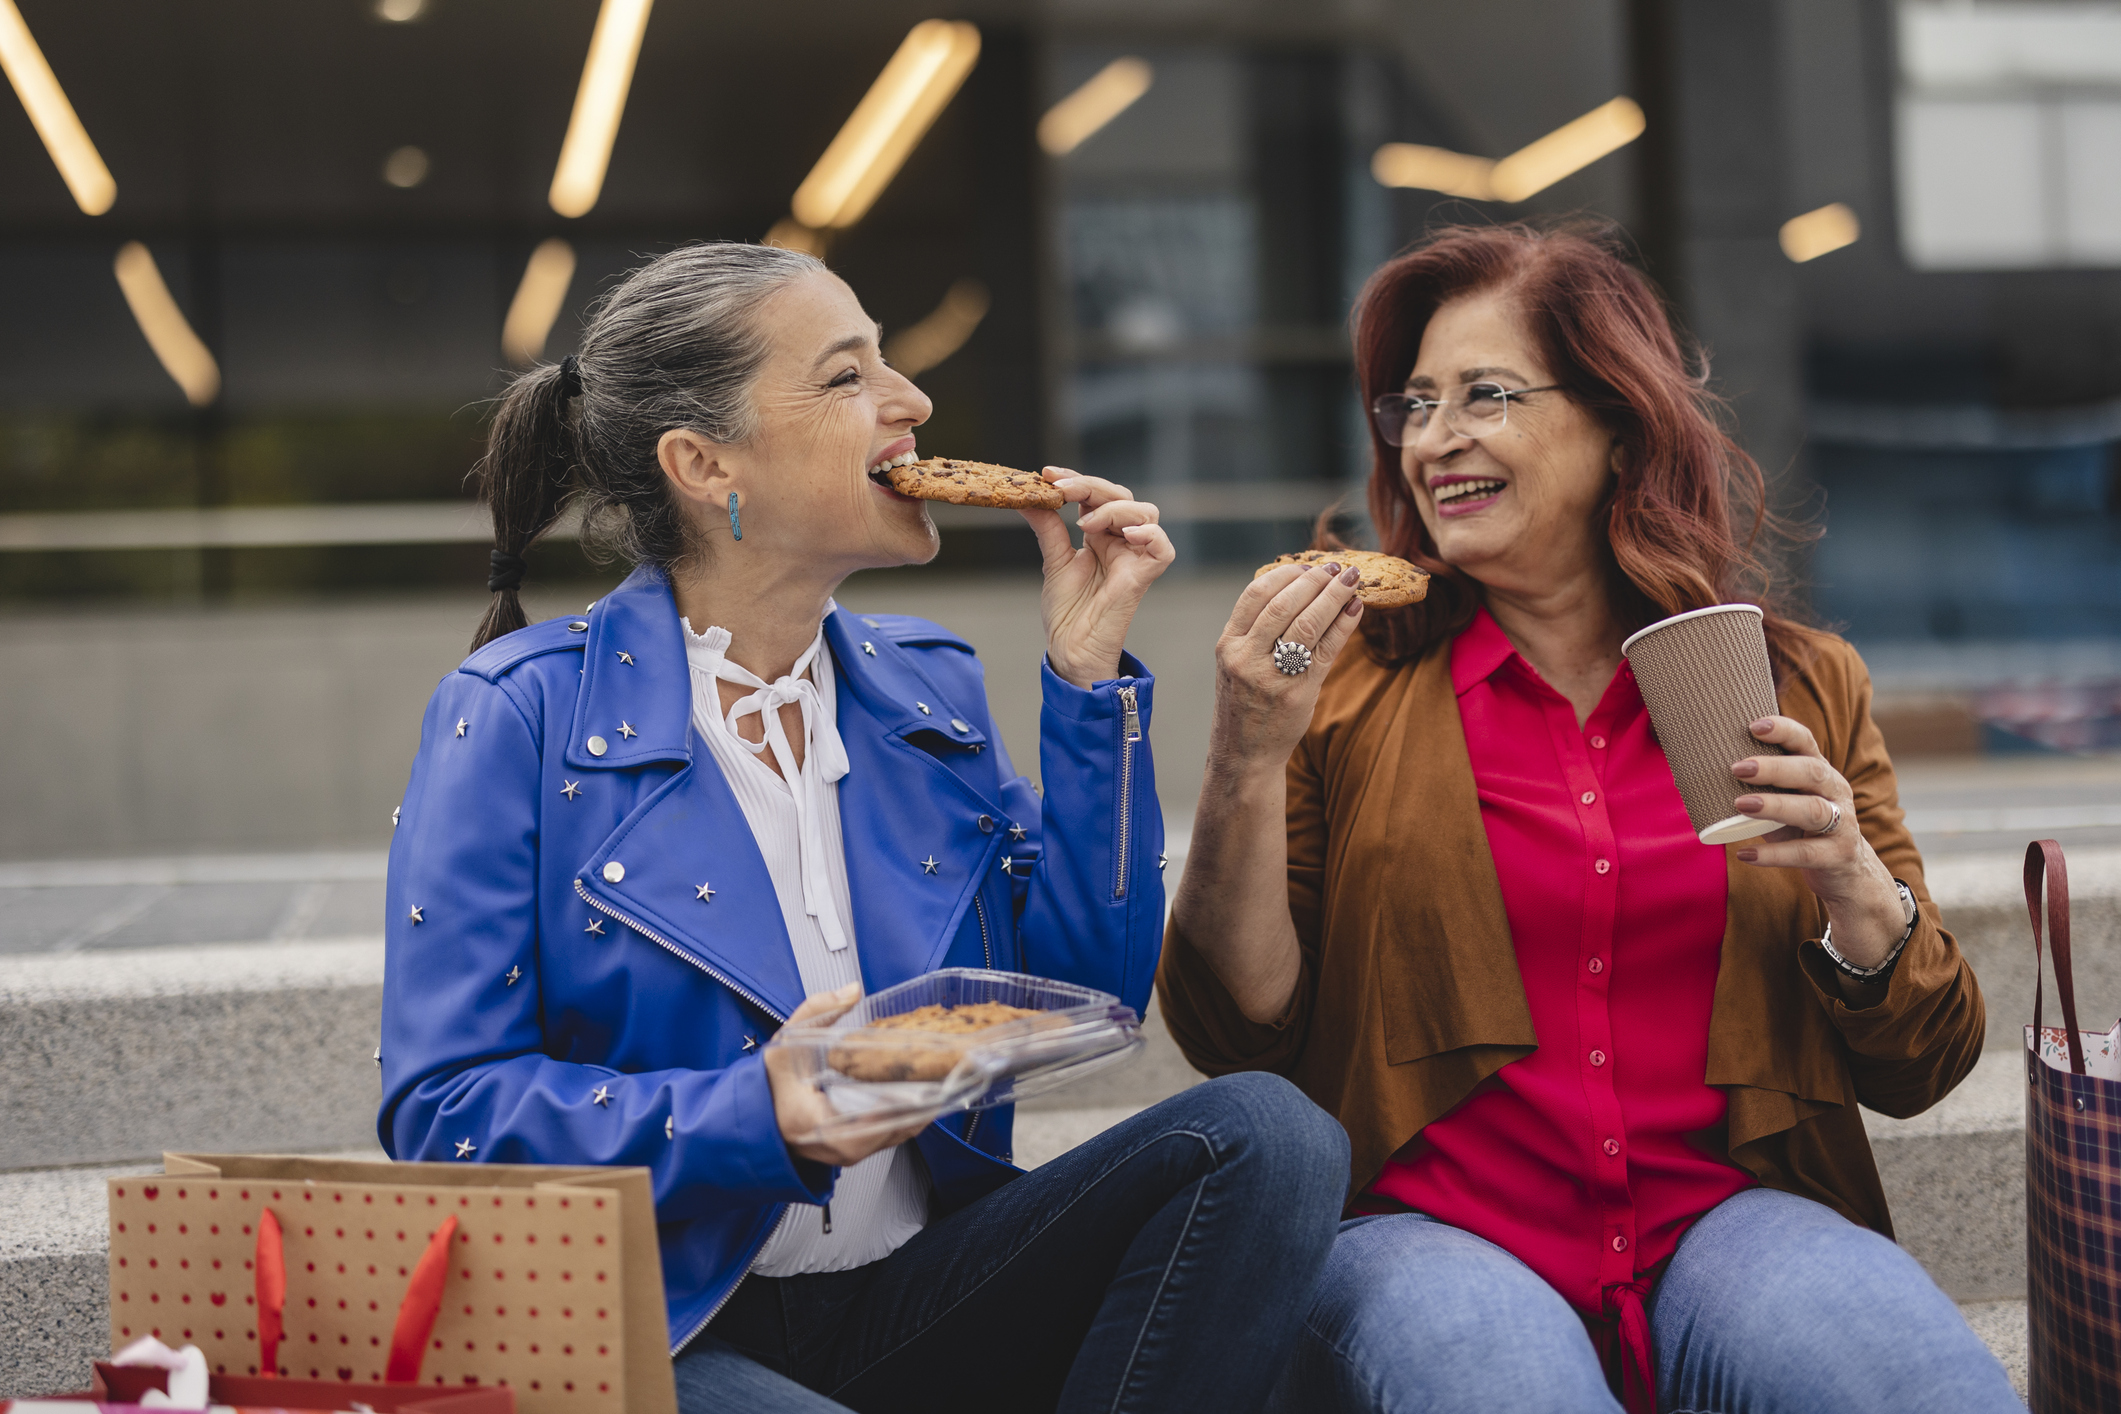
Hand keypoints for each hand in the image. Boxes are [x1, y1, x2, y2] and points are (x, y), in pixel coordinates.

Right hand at [763, 983, 930, 1167]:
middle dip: (928, 1096)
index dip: (918, 1093)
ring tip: (942, 1075)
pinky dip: (907, 1113)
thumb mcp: (786, 1045)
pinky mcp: (855, 1150)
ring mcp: (850, 1153)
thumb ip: (817, 1013)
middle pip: (903, 1124)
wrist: (750, 1122)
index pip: (886, 1115)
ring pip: (901, 1131)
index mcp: (825, 1125)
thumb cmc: (765, 1091)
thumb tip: (851, 991)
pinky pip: (891, 1133)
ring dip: (922, 1105)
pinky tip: (920, 1091)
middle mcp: (843, 1147)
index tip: (938, 1071)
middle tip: (949, 1067)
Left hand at [1023, 468, 1175, 689]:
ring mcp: (1134, 557)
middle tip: (1061, 489)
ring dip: (1114, 509)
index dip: (1077, 480)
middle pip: (1122, 496)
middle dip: (1091, 486)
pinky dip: (1149, 535)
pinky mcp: (1143, 577)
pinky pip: (1162, 548)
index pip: (1097, 495)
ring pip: (1145, 513)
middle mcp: (1121, 542)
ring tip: (1084, 525)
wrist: (1070, 649)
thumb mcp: (1054, 561)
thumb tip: (1029, 496)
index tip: (1048, 474)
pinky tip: (1125, 534)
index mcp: (1100, 535)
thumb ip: (1048, 527)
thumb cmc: (1067, 612)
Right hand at [1207, 562, 1366, 773]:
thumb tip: (1300, 590)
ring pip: (1306, 622)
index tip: (1306, 565)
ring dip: (1333, 596)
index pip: (1255, 595)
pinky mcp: (1298, 692)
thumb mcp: (1237, 663)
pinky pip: (1326, 649)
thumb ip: (1257, 631)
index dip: (1285, 574)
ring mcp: (1271, 675)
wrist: (1243, 753)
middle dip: (1315, 580)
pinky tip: (1355, 610)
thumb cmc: (1245, 703)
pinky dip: (1343, 625)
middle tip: (1337, 568)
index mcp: (1228, 645)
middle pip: (1284, 604)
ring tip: (1351, 581)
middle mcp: (1245, 657)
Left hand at [1730, 716, 1907, 967]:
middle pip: (1811, 772)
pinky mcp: (1838, 855)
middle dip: (1774, 768)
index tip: (1752, 726)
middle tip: (1737, 768)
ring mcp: (1842, 823)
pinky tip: (1745, 854)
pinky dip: (1774, 854)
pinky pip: (1806, 853)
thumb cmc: (1801, 827)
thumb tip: (1695, 770)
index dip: (1782, 731)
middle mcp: (1836, 791)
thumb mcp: (1786, 800)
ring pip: (1812, 810)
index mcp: (1819, 771)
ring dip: (1775, 806)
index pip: (1805, 742)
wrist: (1845, 872)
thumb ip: (1758, 786)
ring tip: (1740, 805)